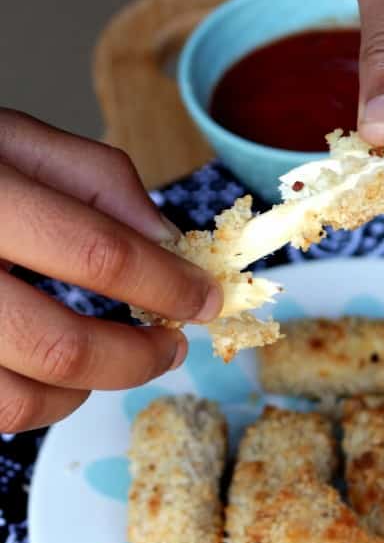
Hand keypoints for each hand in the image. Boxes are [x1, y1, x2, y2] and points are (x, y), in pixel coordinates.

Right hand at [0, 110, 222, 432]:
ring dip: (87, 392)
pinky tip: (59, 371)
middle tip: (173, 346)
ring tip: (117, 360)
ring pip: (20, 401)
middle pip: (61, 348)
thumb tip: (169, 241)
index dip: (167, 284)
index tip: (205, 299)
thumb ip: (98, 180)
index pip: (97, 254)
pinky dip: (39, 402)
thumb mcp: (19, 140)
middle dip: (137, 358)